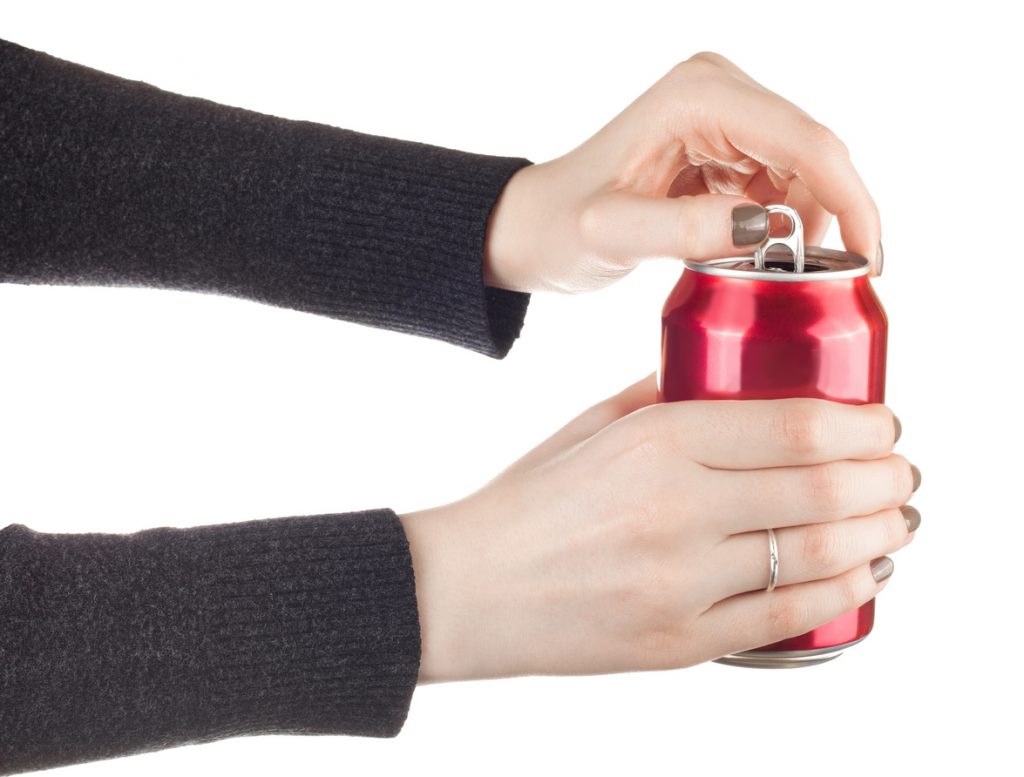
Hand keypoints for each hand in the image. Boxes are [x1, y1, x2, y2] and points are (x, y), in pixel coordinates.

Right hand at [399, 373, 917, 682]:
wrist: (467, 590)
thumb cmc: (528, 501)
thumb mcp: (589, 427)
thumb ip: (664, 396)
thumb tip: (736, 382)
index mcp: (653, 442)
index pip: (793, 426)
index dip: (861, 425)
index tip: (882, 423)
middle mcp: (675, 510)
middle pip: (823, 488)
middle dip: (886, 477)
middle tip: (903, 470)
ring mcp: (681, 583)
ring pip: (818, 553)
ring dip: (879, 533)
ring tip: (897, 519)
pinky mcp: (679, 642)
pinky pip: (786, 616)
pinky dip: (843, 592)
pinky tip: (865, 573)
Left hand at [484, 52, 882, 292]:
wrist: (535, 226)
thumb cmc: (560, 227)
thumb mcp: (610, 236)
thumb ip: (681, 232)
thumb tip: (766, 230)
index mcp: (699, 96)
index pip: (807, 143)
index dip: (852, 202)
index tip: (869, 265)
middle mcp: (719, 90)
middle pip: (814, 155)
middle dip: (824, 220)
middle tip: (806, 283)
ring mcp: (724, 113)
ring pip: (802, 173)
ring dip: (797, 228)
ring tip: (756, 272)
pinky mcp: (724, 142)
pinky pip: (778, 184)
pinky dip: (776, 226)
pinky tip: (744, 255)